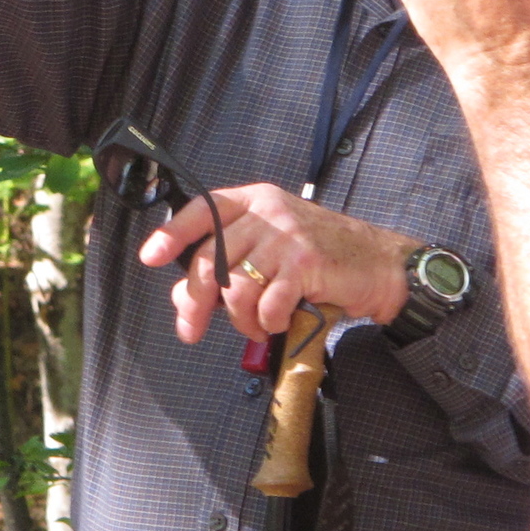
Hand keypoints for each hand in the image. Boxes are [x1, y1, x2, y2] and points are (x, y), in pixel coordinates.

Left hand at [137, 182, 414, 344]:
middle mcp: (266, 212)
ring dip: (241, 319)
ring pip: (237, 286)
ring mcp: (286, 236)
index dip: (172, 233)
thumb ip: (230, 263)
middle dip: (196, 302)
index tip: (150, 256)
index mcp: (253, 201)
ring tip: (256, 324)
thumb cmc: (321, 256)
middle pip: (211, 259)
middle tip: (192, 329)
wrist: (379, 263)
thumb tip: (186, 298)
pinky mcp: (306, 263)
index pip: (203, 210)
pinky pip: (268, 303)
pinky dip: (269, 322)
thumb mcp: (272, 246)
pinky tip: (280, 321)